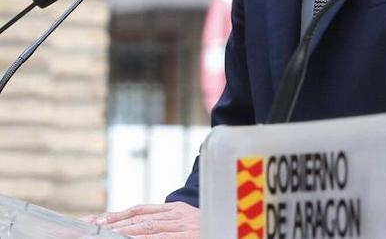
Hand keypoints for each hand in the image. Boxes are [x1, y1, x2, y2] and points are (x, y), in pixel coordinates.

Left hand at [85, 201, 199, 237]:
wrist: (237, 228)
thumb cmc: (208, 228)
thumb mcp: (187, 221)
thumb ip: (165, 221)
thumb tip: (134, 224)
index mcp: (176, 209)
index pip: (139, 210)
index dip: (115, 215)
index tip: (92, 221)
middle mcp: (179, 215)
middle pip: (138, 218)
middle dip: (111, 224)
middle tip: (88, 228)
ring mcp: (184, 227)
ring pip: (147, 227)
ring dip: (121, 232)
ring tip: (99, 235)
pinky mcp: (188, 236)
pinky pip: (161, 237)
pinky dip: (142, 238)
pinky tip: (126, 238)